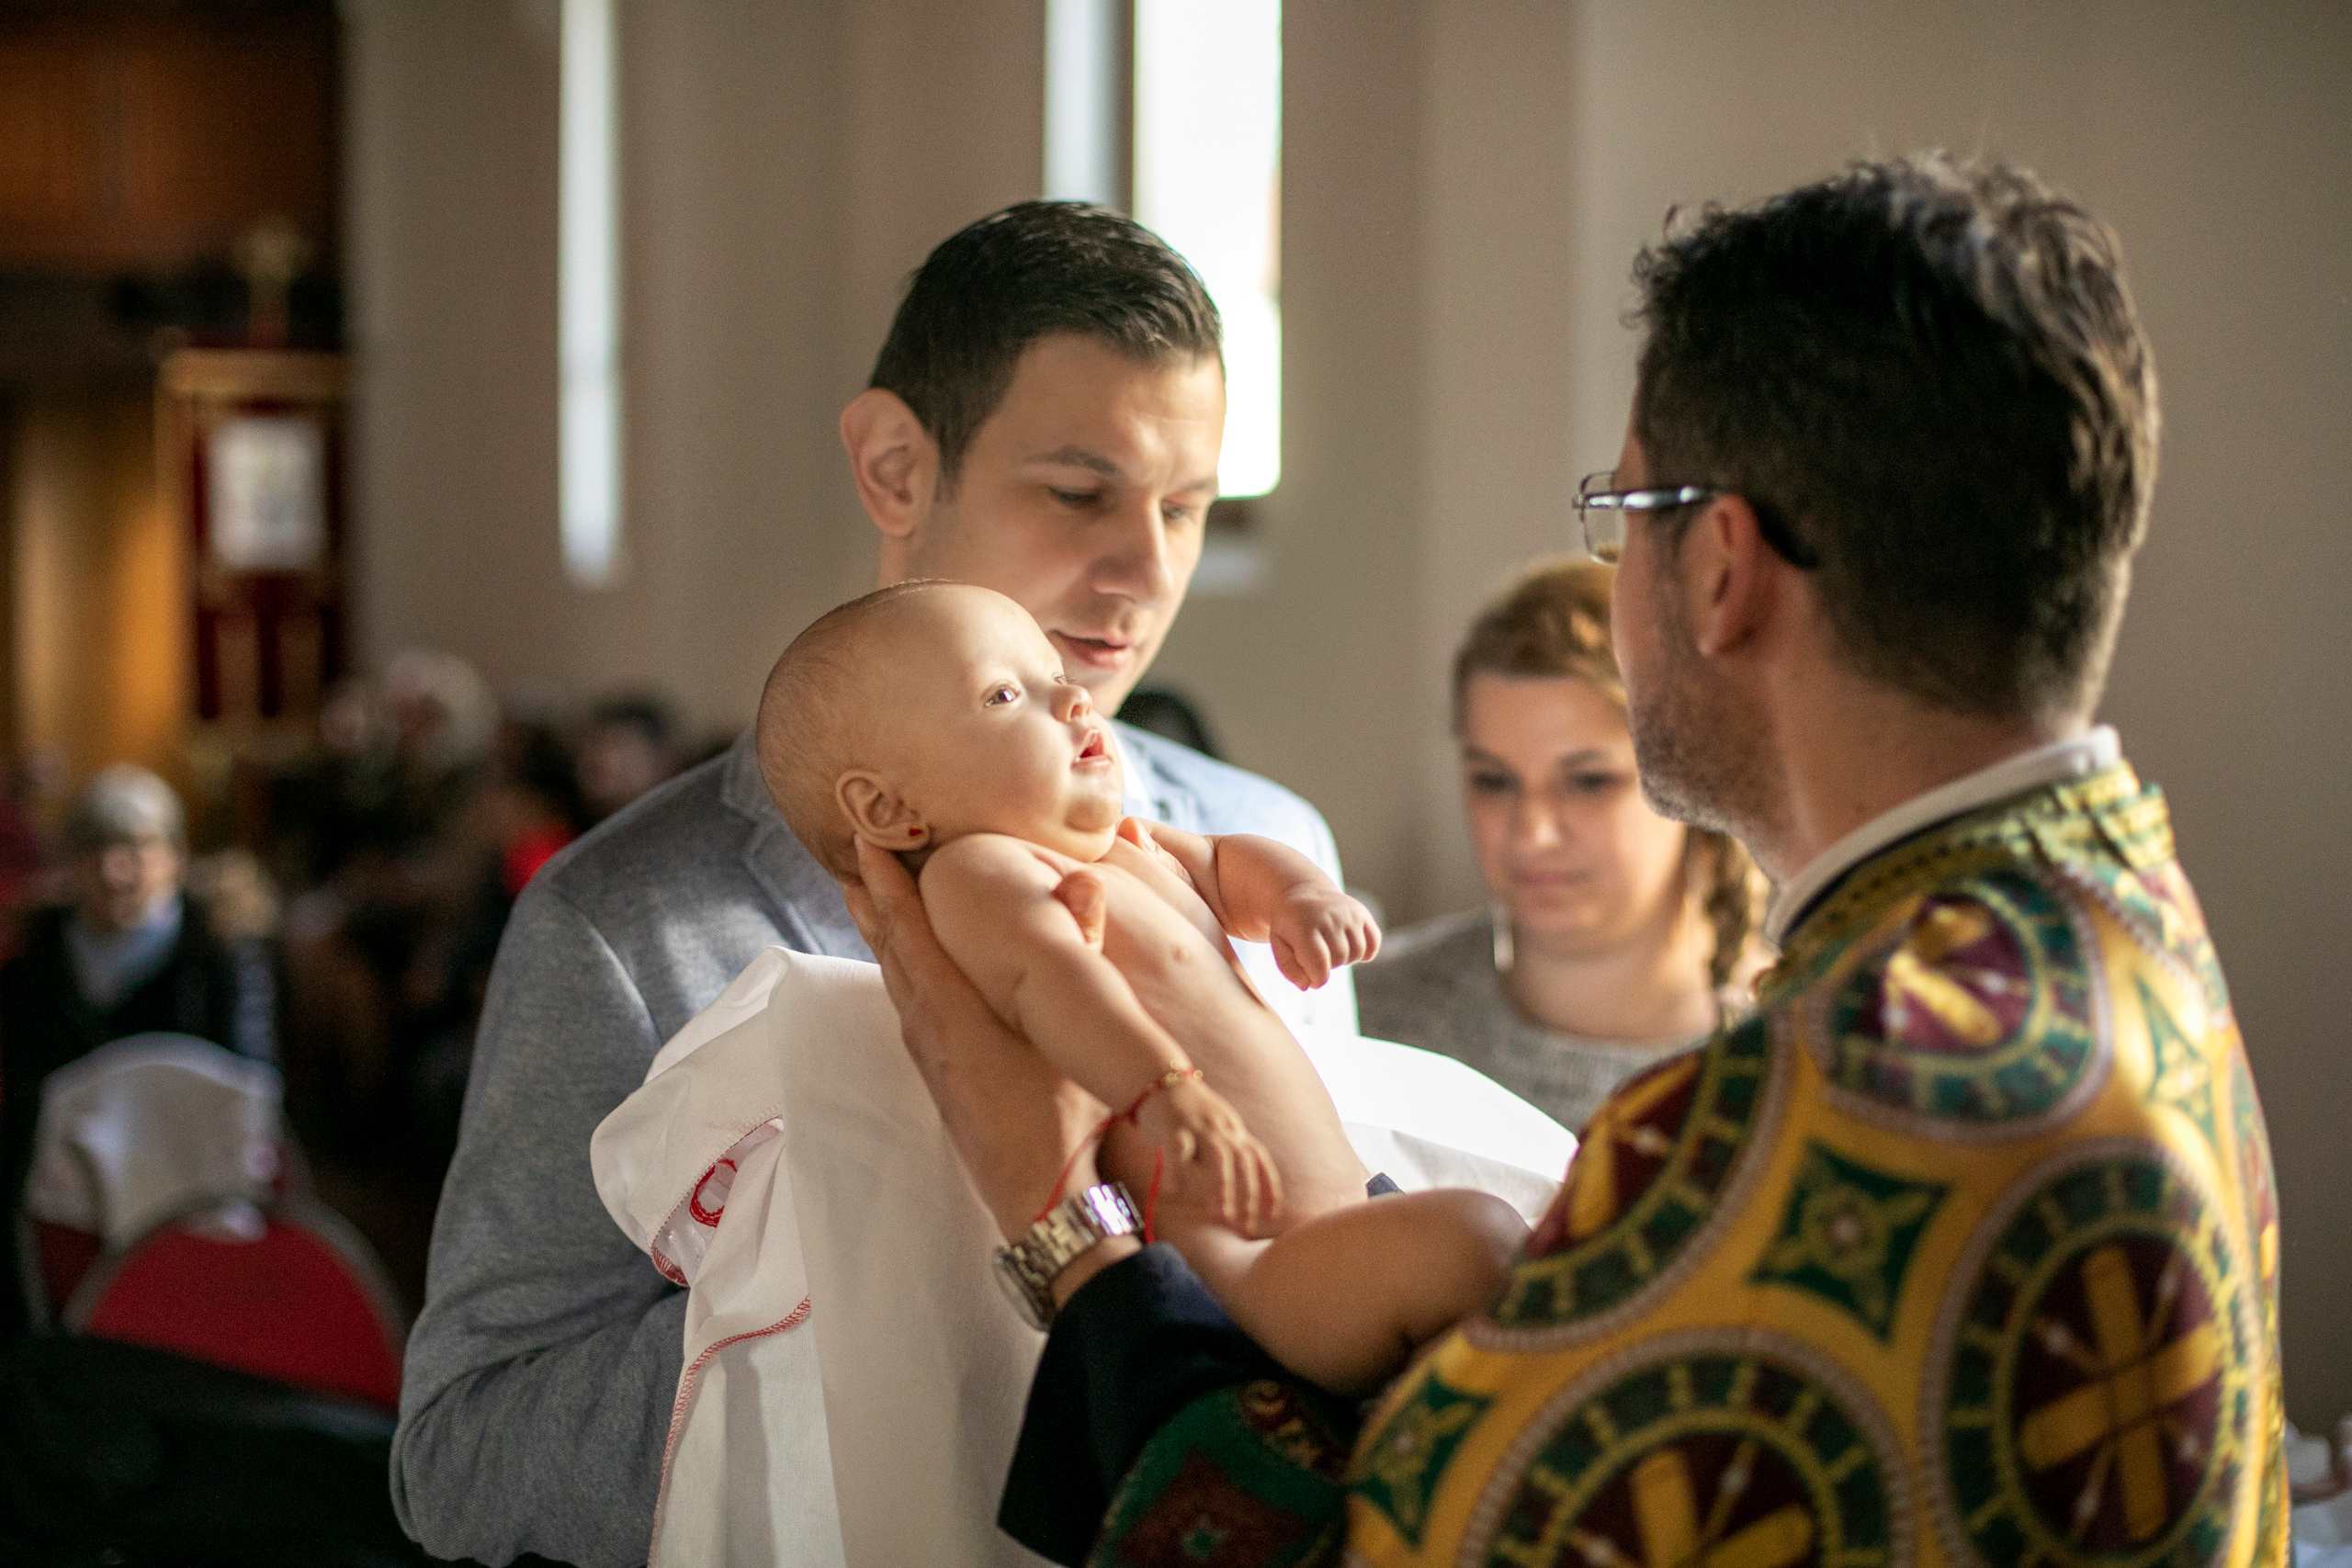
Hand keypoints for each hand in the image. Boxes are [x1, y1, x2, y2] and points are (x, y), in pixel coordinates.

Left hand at [843, 838, 1105, 1242]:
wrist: (1049, 1209)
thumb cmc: (1072, 1124)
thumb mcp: (1081, 1035)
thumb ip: (1080, 954)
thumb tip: (1085, 883)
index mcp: (959, 1017)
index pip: (914, 935)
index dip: (890, 888)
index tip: (865, 845)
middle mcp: (935, 1038)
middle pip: (894, 959)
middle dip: (876, 910)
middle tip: (854, 867)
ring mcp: (937, 1069)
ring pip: (899, 991)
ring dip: (886, 946)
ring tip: (874, 913)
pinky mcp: (946, 1093)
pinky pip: (911, 1019)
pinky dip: (903, 984)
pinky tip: (913, 988)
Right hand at [1130, 1076, 1283, 1235]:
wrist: (1159, 1074)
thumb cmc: (1187, 1111)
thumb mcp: (1214, 1128)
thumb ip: (1225, 1153)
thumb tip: (1232, 1193)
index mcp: (1233, 1129)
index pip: (1259, 1159)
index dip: (1269, 1186)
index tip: (1272, 1215)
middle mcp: (1222, 1127)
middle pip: (1244, 1161)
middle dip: (1247, 1195)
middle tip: (1244, 1226)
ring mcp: (1199, 1124)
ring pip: (1218, 1155)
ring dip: (1222, 1187)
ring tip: (1219, 1215)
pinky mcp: (1173, 1124)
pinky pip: (1177, 1148)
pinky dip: (1177, 1170)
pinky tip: (1173, 1192)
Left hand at [1268, 884, 1380, 989]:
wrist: (1303, 892)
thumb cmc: (1290, 925)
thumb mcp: (1279, 944)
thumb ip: (1289, 968)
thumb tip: (1307, 986)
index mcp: (1304, 927)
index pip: (1319, 966)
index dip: (1317, 980)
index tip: (1311, 977)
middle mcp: (1329, 917)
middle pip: (1339, 959)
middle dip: (1329, 965)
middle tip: (1318, 955)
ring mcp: (1348, 913)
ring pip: (1357, 953)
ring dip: (1345, 958)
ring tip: (1331, 948)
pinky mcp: (1362, 913)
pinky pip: (1374, 943)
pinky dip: (1365, 951)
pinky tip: (1349, 945)